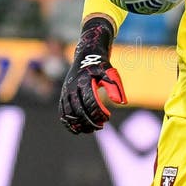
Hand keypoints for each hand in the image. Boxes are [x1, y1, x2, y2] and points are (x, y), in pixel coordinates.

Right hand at [59, 17, 125, 134]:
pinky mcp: (63, 95)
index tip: (107, 117)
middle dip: (90, 121)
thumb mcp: (110, 72)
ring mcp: (66, 92)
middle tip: (101, 127)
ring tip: (91, 130)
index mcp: (84, 81)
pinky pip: (62, 112)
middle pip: (79, 110)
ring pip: (69, 113)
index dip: (99, 112)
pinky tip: (77, 130)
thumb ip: (115, 86)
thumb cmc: (101, 65)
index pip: (90, 102)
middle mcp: (72, 87)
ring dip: (79, 124)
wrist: (86, 55)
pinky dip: (68, 123)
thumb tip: (122, 102)